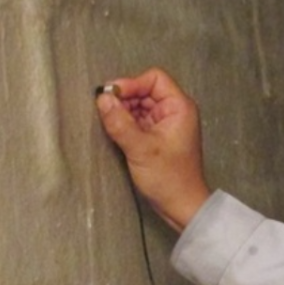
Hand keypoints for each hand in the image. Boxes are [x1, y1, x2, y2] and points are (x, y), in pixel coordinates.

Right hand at [95, 67, 211, 231]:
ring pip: (139, 106)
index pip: (154, 78)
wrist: (181, 206)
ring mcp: (166, 124)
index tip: (112, 96)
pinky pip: (138, 121)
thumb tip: (102, 99)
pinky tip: (118, 134)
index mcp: (180, 108)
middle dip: (124, 100)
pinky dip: (126, 124)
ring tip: (114, 127)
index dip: (131, 84)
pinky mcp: (157, 136)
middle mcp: (175, 112)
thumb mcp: (141, 149)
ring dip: (123, 113)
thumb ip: (120, 122)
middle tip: (107, 113)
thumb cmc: (171, 180)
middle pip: (144, 90)